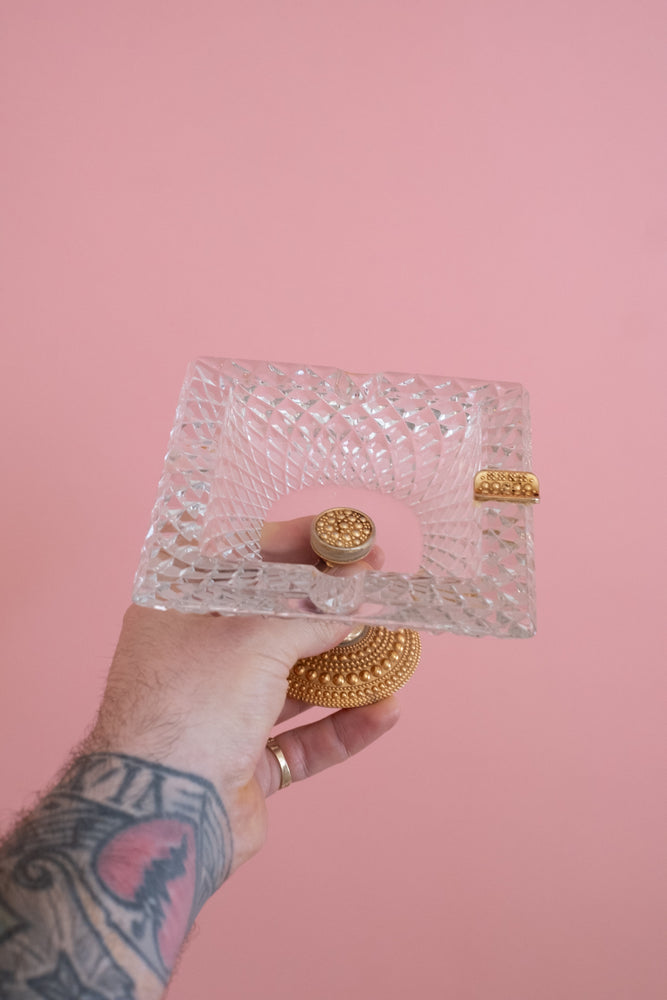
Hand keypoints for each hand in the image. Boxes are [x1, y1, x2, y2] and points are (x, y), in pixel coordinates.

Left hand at [85, 517, 399, 874]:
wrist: (159, 815)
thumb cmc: (193, 705)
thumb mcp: (255, 641)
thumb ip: (312, 613)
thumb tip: (356, 588)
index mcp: (179, 613)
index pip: (242, 562)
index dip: (296, 545)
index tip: (345, 538)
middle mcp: (197, 658)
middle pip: (273, 620)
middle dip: (329, 607)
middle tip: (378, 585)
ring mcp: (220, 713)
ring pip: (293, 680)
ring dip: (344, 667)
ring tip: (392, 646)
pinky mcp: (243, 762)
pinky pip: (303, 737)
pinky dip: (343, 725)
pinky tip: (386, 711)